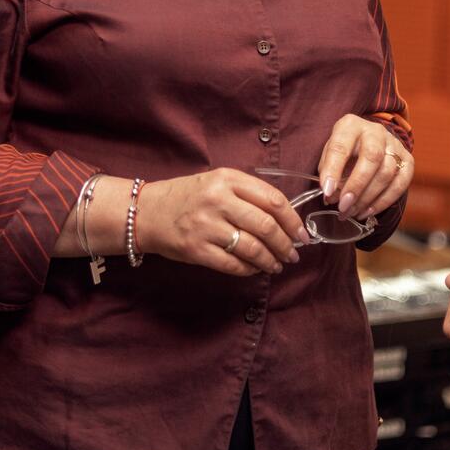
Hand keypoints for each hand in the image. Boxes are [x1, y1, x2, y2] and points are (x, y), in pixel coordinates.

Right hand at [136, 169, 306, 274]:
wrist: (147, 211)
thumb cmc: (187, 197)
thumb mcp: (217, 182)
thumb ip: (248, 194)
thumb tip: (285, 219)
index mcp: (227, 179)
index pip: (272, 199)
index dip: (293, 220)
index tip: (302, 233)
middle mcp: (218, 200)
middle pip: (266, 226)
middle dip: (286, 244)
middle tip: (293, 254)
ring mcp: (206, 226)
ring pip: (252, 248)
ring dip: (270, 260)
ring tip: (276, 264)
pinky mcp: (196, 249)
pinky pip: (233, 264)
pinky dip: (249, 269)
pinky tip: (255, 269)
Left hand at [317, 114, 411, 220]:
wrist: (367, 143)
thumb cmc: (344, 150)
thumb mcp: (329, 153)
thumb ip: (328, 172)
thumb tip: (331, 197)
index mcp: (350, 125)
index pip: (341, 146)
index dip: (333, 170)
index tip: (326, 190)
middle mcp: (375, 131)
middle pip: (372, 157)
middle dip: (356, 185)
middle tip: (343, 206)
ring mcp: (394, 144)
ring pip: (387, 172)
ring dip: (368, 198)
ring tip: (351, 212)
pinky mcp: (407, 160)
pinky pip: (400, 183)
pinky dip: (384, 201)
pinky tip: (367, 211)